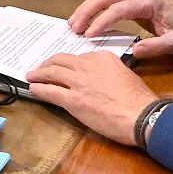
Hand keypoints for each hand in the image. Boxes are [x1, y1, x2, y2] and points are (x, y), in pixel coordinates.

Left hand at [26, 51, 160, 145]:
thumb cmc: (139, 100)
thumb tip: (100, 79)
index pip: (79, 58)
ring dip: (38, 74)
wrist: (141, 116)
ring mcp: (78, 82)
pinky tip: (33, 89)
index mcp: (103, 57)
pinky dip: (39, 89)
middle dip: (49, 63)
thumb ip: (110, 72)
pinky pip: (49, 91)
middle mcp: (88, 65)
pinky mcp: (72, 99)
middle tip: (41, 68)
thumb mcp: (126, 75)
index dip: (69, 64)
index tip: (64, 67)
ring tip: (31, 76)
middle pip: (61, 60)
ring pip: (52, 72)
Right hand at [68, 0, 172, 59]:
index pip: (119, 9)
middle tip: (74, 29)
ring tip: (73, 26)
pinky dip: (93, 11)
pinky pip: (107, 2)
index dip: (102, 20)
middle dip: (87, 11)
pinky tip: (84, 22)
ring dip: (86, 10)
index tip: (89, 35)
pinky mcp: (130, 1)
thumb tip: (134, 51)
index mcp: (148, 3)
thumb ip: (157, 46)